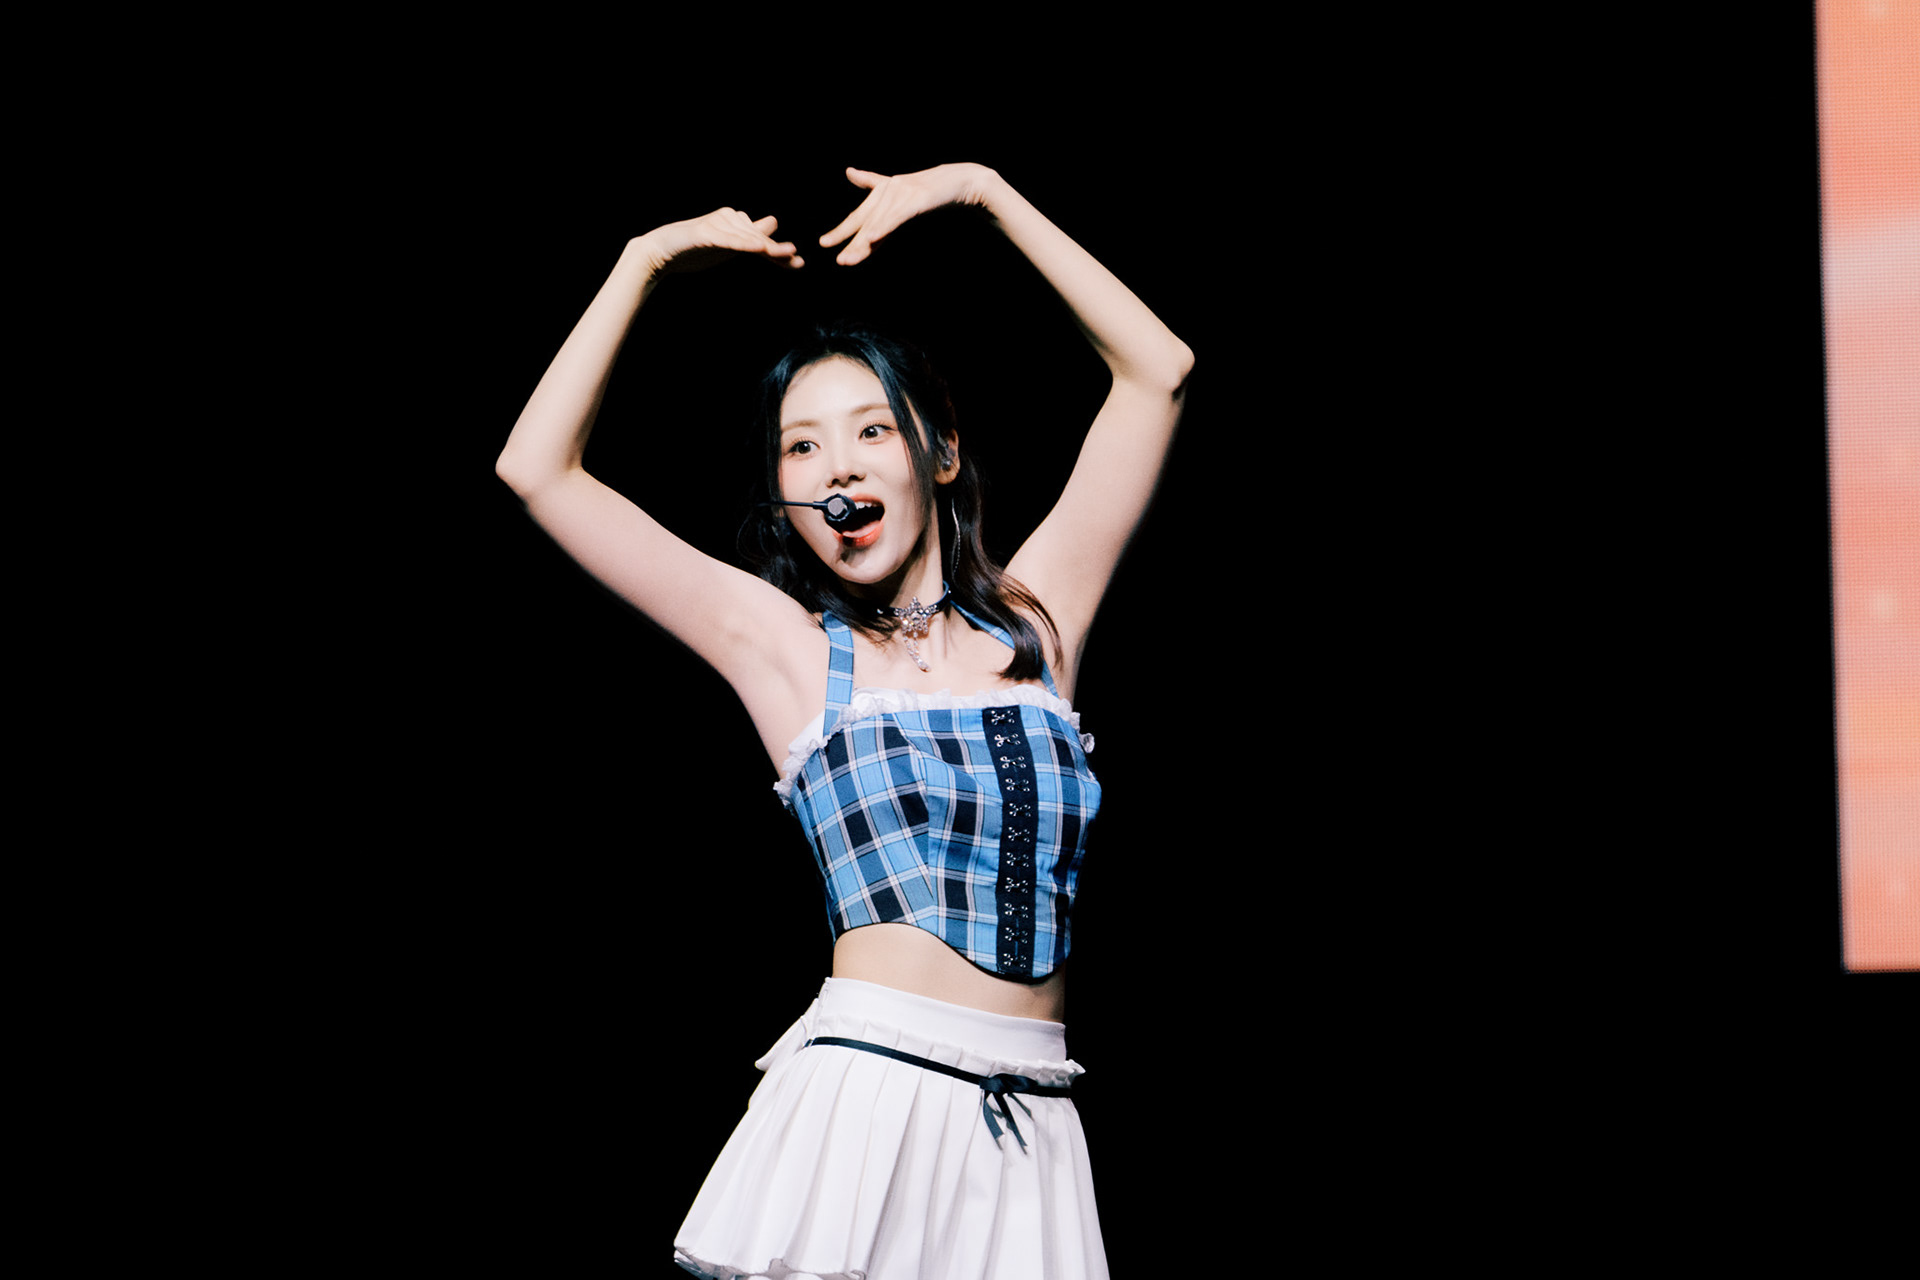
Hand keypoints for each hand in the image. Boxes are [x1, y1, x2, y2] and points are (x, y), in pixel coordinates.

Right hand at [634, 208, 803, 274]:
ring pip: (746, 238)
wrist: (663, 251)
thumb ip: (749, 239)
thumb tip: (771, 229)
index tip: (797, 264)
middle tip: (797, 261)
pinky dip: (742, 243)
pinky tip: (757, 248)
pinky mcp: (705, 233)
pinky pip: (728, 239)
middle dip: (778, 251)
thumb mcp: (728, 246)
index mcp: (735, 222)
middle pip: (758, 237)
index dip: (779, 251)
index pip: (762, 237)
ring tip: (784, 255)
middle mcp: (729, 218)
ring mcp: (717, 224)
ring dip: (766, 246)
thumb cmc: (696, 249)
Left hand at [818, 164, 995, 265]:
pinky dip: (884, 227)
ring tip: (848, 259)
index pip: (861, 214)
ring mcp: (904, 192)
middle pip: (865, 219)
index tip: (825, 243)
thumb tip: (849, 172)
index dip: (843, 229)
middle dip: (847, 238)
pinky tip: (872, 238)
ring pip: (879, 222)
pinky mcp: (918, 198)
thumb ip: (876, 184)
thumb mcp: (903, 192)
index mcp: (885, 188)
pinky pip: (897, 217)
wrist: (964, 180)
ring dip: (863, 242)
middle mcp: (891, 188)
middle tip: (833, 255)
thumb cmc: (934, 189)